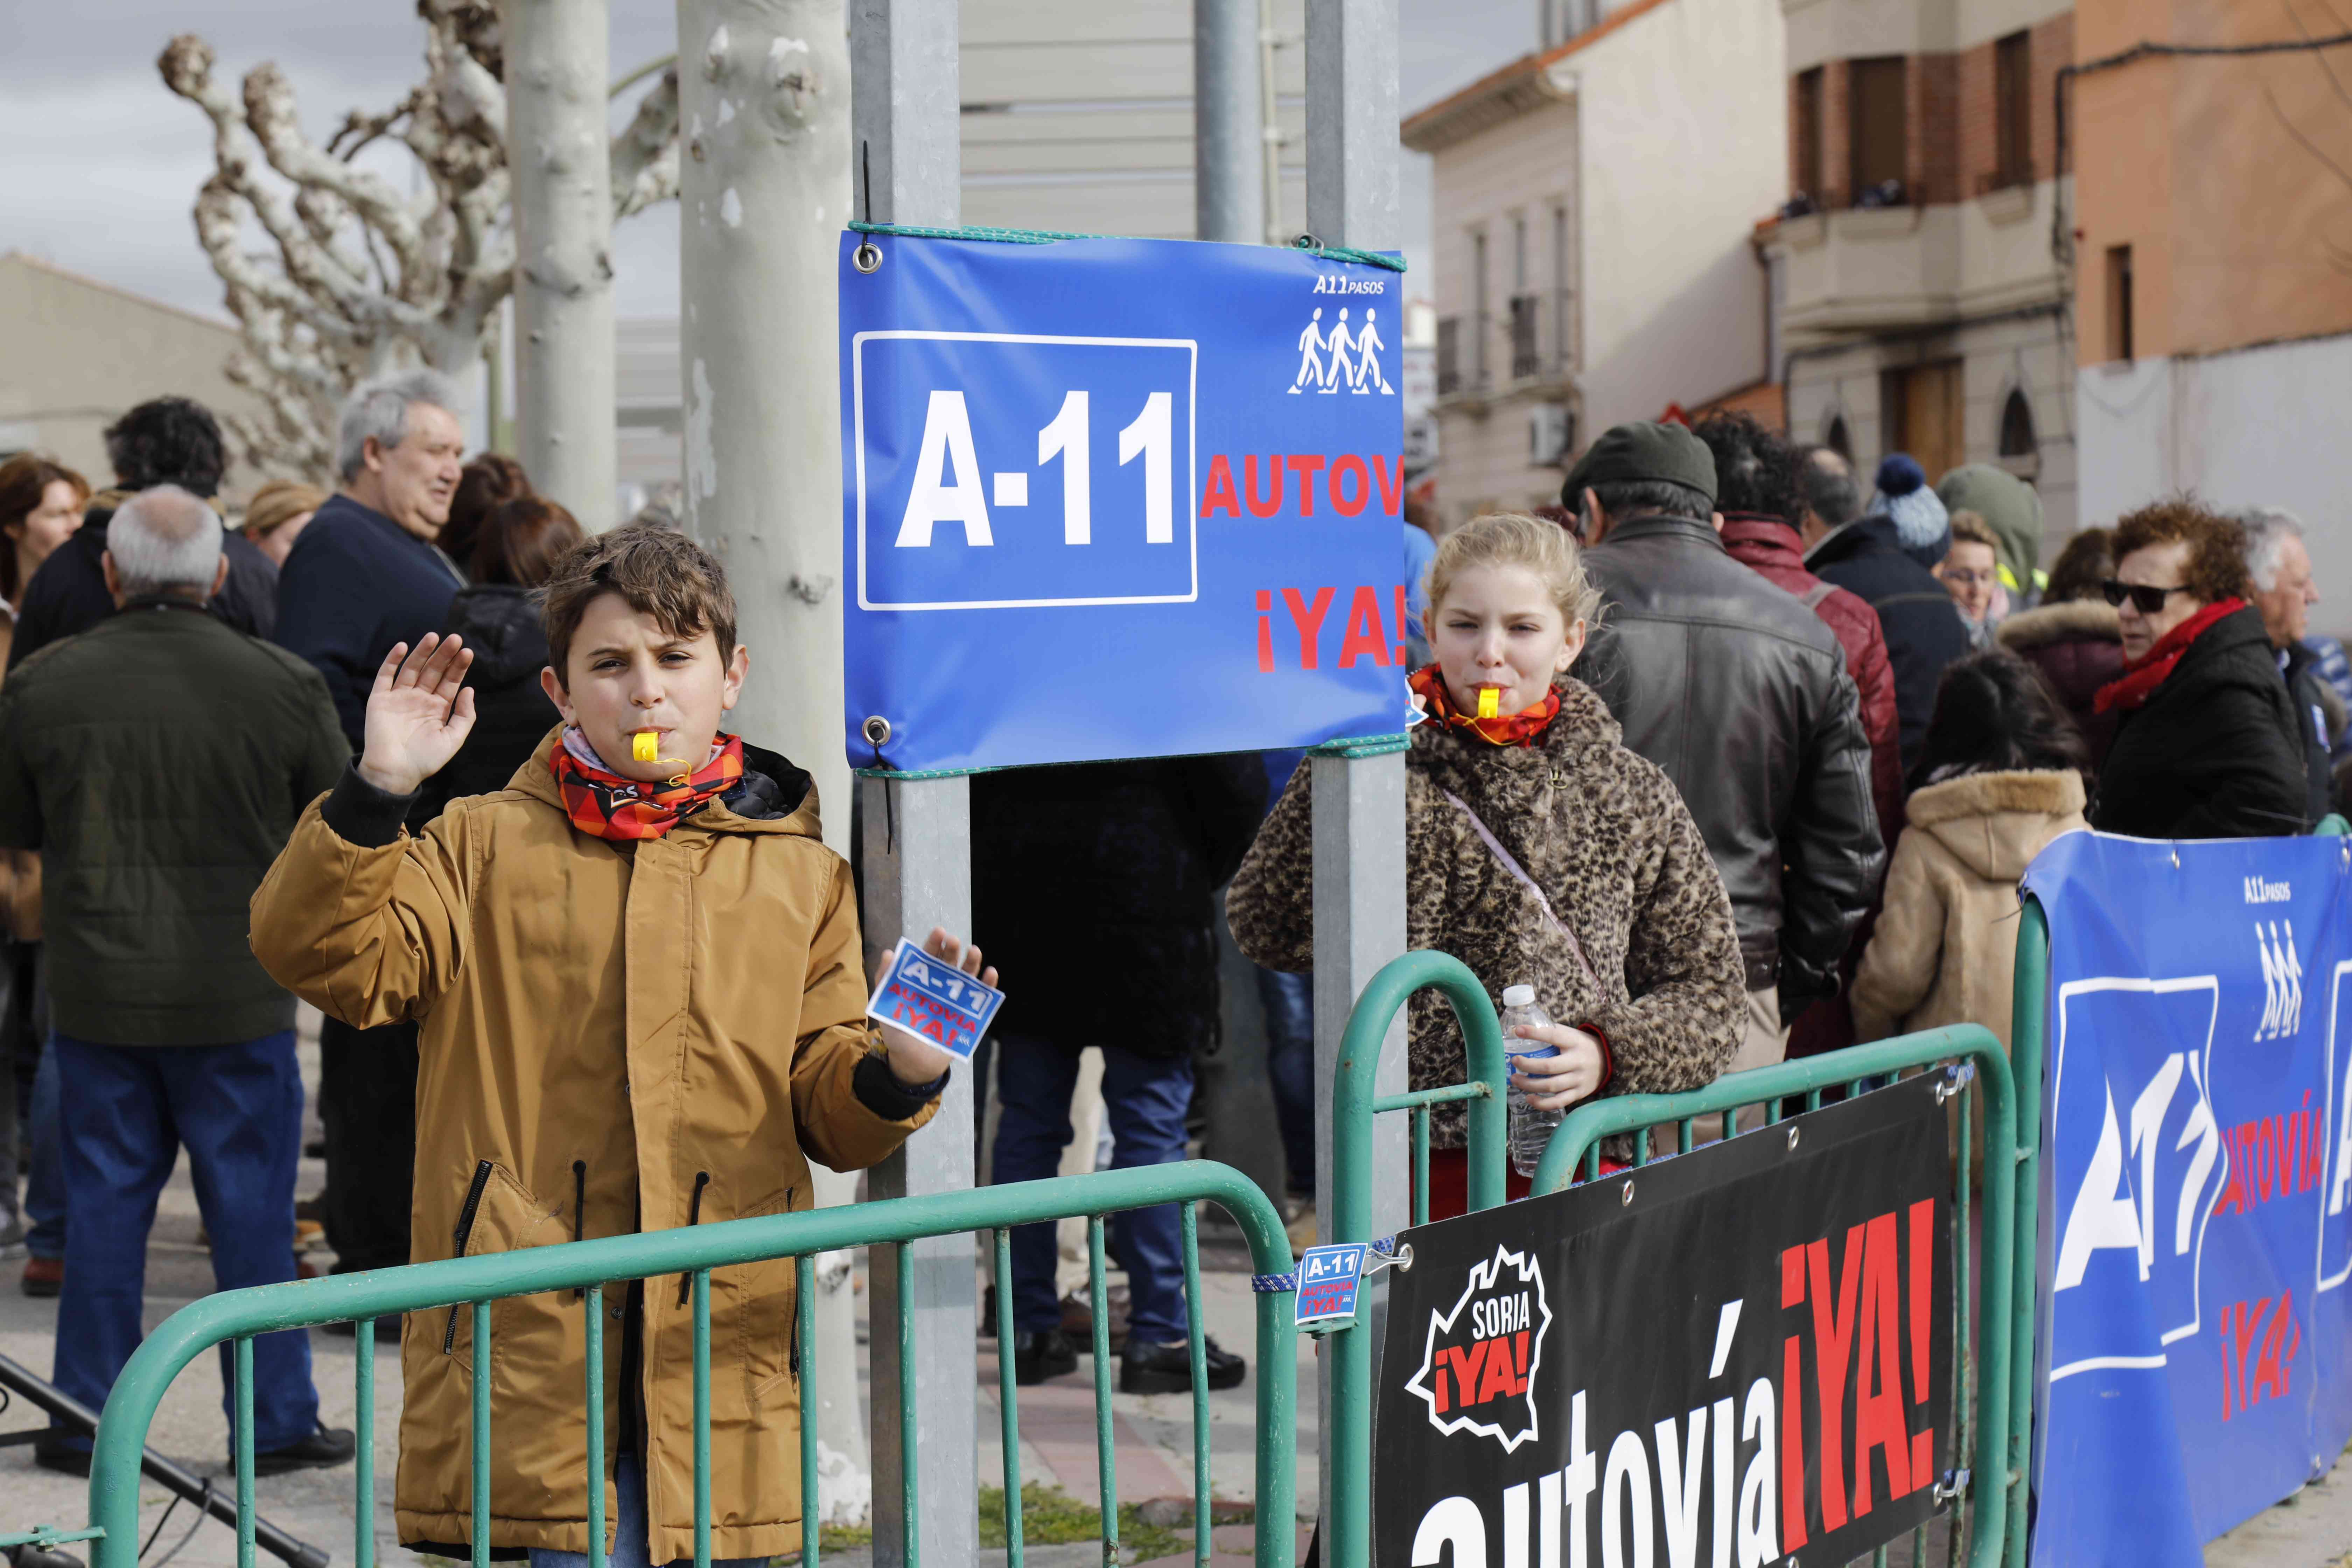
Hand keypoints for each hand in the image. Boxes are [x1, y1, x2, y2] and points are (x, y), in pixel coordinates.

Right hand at [357, 634, 477, 795]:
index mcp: (437, 708)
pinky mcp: (380, 699)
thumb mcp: (453, 739)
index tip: (467, 652)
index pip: (450, 681)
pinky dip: (392, 660)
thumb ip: (464, 715)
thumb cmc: (425, 760)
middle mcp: (419, 699)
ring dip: (422, 652)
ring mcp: (399, 697)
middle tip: (455, 639)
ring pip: (412, 668)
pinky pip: (386, 675)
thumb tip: (469, 689)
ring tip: (434, 637)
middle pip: (433, 671)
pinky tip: (403, 647)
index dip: (458, 667)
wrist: (395, 772)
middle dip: (444, 655)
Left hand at [878, 926, 997, 1085]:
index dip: (933, 943)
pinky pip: (980, 997)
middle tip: (953, 941)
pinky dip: (987, 985)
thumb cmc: (899, 1033)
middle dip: (952, 950)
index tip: (939, 932)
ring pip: (966, 976)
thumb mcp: (886, 1007)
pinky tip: (990, 973)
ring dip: (971, 962)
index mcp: (922, 981)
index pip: (928, 957)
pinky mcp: (967, 1015)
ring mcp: (956, 999)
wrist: (913, 1064)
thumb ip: (886, 981)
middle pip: (948, 962)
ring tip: (974, 951)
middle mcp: (941, 986)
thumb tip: (888, 952)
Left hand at [1509, 1022, 1605, 1111]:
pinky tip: (1529, 1098)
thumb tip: (1521, 1029)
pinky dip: (1542, 1103)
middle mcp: (1577, 1062)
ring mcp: (1578, 1080)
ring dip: (1529, 1085)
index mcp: (1574, 1042)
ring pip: (1551, 1086)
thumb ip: (1552, 1032)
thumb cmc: (1582, 1045)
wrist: (1609, 1061)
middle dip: (1527, 1065)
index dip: (1534, 1033)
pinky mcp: (1579, 1094)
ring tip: (1514, 1079)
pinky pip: (1558, 1102)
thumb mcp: (1571, 1034)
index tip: (1517, 1031)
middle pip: (1548, 1066)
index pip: (1553, 1036)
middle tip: (1514, 1061)